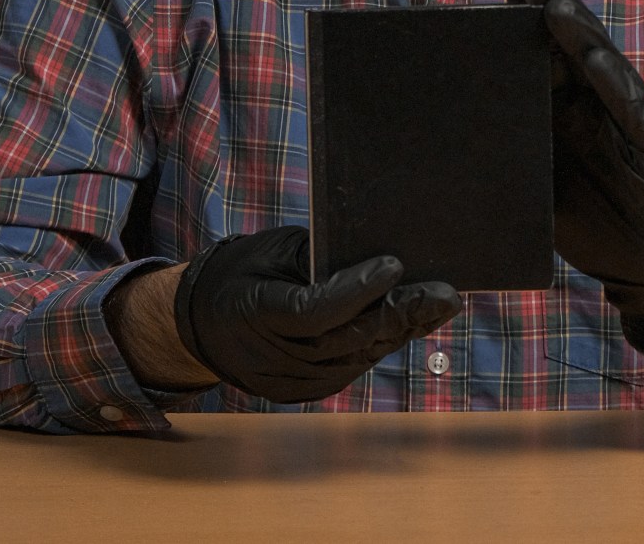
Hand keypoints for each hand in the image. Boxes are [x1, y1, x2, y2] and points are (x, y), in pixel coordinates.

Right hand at [173, 225, 461, 402]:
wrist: (200, 322)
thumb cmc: (242, 271)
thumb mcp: (272, 250)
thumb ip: (318, 257)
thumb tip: (375, 255)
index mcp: (256, 312)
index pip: (314, 310)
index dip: (356, 290)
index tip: (394, 265)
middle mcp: (272, 357)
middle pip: (345, 339)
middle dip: (399, 315)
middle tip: (443, 295)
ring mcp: (287, 382)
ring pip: (355, 358)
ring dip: (400, 332)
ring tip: (438, 306)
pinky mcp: (301, 393)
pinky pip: (350, 369)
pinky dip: (380, 345)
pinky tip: (409, 325)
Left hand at [507, 0, 643, 319]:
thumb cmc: (595, 224)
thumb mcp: (542, 189)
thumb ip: (511, 159)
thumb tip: (448, 142)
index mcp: (570, 111)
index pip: (547, 56)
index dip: (526, 24)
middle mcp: (599, 107)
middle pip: (574, 50)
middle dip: (551, 11)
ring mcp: (628, 124)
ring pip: (605, 69)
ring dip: (581, 36)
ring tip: (555, 5)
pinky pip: (635, 114)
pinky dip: (617, 87)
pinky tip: (598, 61)